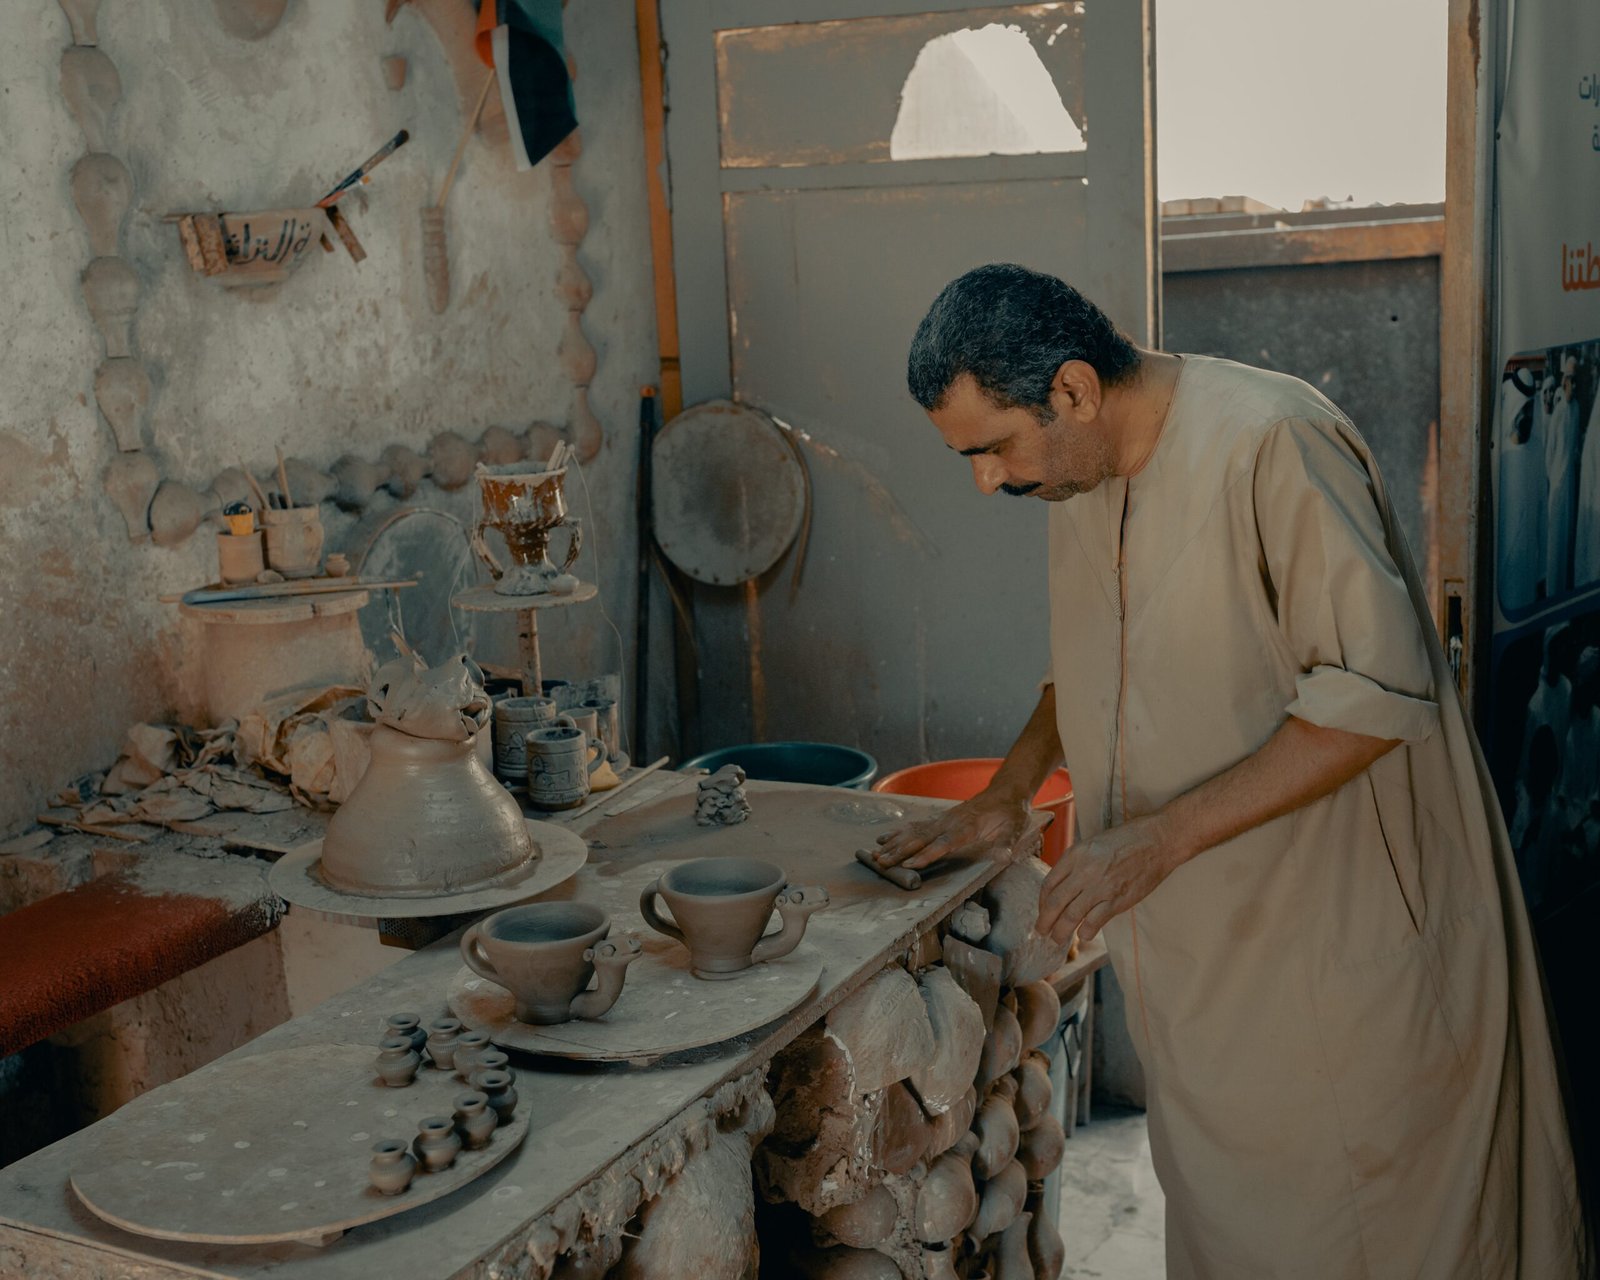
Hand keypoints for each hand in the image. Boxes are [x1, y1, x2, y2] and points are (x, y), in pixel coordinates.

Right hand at [873, 789, 1030, 870]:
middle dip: (899, 852)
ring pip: (913, 832)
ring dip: (893, 844)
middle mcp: (949, 823)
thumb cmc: (1009, 814)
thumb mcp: (1015, 828)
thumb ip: (1007, 842)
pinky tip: (882, 839)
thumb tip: (1004, 857)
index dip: (926, 855)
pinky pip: (914, 827)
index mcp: (967, 828)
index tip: (909, 865)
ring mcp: (942, 820)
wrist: (1004, 792)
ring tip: (875, 855)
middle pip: (921, 839)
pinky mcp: (938, 819)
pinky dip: (897, 833)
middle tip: (881, 863)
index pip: (944, 843)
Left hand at [1037, 814, 1184, 943]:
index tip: (1043, 910)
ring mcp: (1101, 887)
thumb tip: (1063, 886)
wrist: (1158, 841)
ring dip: (1061, 932)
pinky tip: (1084, 935)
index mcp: (1075, 855)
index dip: (1041, 902)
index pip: (1048, 884)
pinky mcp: (1118, 900)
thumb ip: (1076, 863)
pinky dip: (1086, 932)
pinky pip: (1095, 922)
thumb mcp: (1092, 844)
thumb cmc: (1126, 839)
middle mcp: (1084, 871)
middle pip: (1055, 903)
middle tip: (1041, 931)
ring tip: (1057, 939)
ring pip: (1071, 916)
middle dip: (1045, 921)